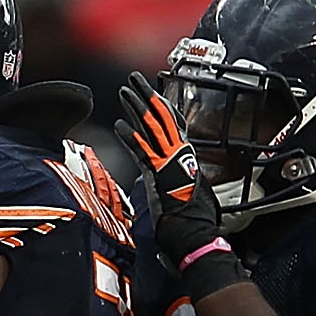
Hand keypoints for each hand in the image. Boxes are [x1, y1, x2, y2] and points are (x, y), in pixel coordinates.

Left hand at [114, 72, 244, 297]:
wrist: (196, 234)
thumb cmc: (193, 221)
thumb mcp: (185, 194)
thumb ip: (175, 182)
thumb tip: (168, 183)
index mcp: (185, 158)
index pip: (173, 125)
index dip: (161, 107)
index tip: (151, 93)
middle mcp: (179, 155)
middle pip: (161, 119)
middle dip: (146, 97)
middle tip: (134, 80)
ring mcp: (169, 162)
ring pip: (152, 128)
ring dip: (137, 108)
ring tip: (124, 92)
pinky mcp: (159, 174)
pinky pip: (143, 151)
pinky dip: (130, 137)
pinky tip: (119, 124)